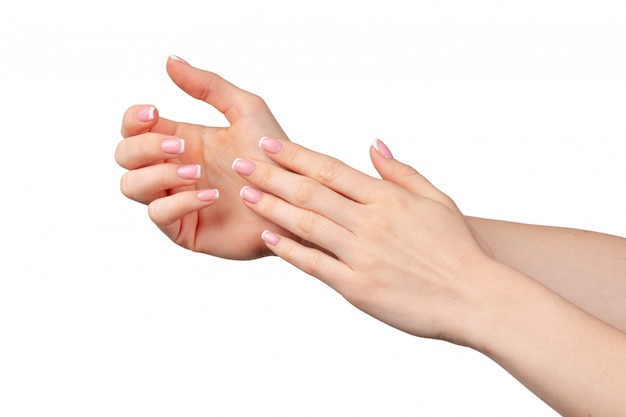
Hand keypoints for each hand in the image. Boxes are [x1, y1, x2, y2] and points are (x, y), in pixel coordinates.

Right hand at [115, 57, 289, 258]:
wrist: (296, 198)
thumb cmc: (276, 158)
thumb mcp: (246, 111)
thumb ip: (208, 86)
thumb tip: (170, 60)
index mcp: (181, 141)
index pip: (134, 128)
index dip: (133, 120)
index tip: (153, 113)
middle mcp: (173, 170)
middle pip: (124, 157)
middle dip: (144, 147)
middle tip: (181, 144)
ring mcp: (176, 200)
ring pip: (132, 187)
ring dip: (157, 174)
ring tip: (197, 171)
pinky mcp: (186, 230)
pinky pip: (159, 216)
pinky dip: (179, 202)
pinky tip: (210, 195)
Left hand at [232, 137, 495, 342]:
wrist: (476, 297)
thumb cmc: (458, 248)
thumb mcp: (437, 200)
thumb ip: (401, 172)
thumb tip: (373, 145)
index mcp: (388, 198)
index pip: (332, 169)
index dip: (297, 155)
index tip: (270, 144)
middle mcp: (371, 222)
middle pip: (311, 192)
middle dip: (272, 175)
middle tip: (242, 163)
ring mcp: (362, 255)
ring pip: (308, 225)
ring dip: (274, 207)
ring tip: (247, 194)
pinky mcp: (358, 287)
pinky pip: (315, 265)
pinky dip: (290, 250)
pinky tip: (270, 237)